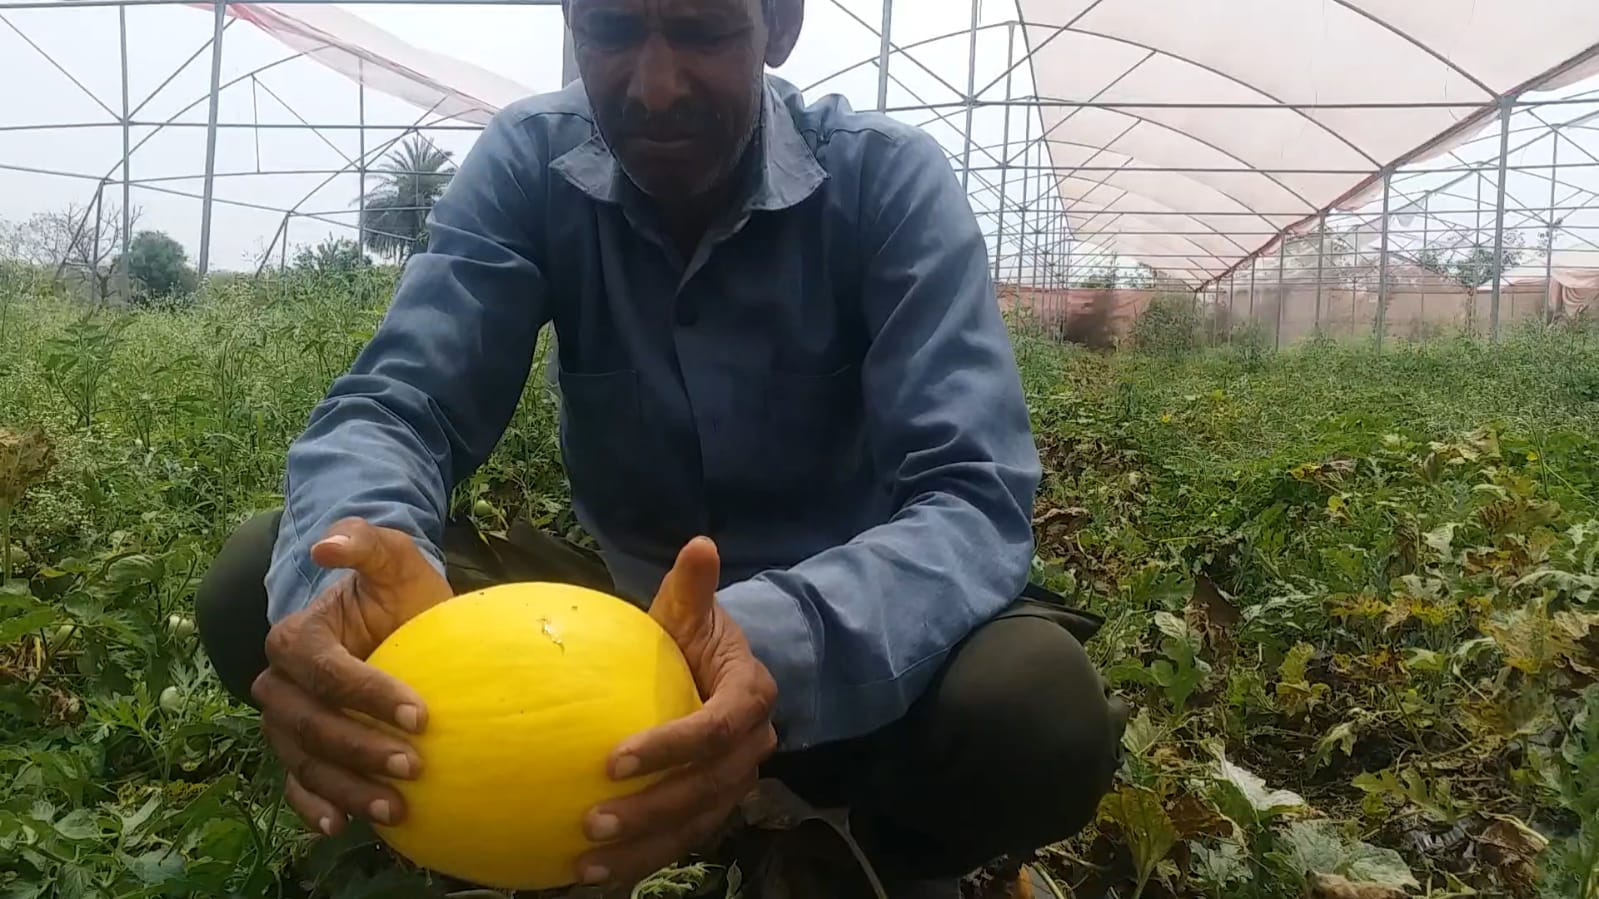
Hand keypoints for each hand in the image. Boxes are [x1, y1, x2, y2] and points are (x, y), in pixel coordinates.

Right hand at [250, 517, 452, 836]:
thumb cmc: (397, 593)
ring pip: (306, 762)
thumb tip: (326, 546)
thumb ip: (365, 542)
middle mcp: (279, 684)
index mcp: (295, 639)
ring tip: (395, 808)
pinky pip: (297, 786)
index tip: (422, 715)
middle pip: (312, 724)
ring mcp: (285, 723)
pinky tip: (341, 826)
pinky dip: (314, 808)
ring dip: (347, 789)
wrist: (396, 625)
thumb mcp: (393, 559)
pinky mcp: (298, 752)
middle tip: (414, 766)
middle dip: (362, 748)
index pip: (328, 673)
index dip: (371, 695)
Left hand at [576, 536, 779, 888]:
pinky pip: (682, 838)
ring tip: (588, 865)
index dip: (671, 747)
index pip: (716, 728)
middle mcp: (752, 747)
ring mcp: (735, 783)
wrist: (722, 671)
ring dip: (644, 848)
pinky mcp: (713, 808)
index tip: (614, 760)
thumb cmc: (699, 637)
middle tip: (593, 821)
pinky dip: (642, 859)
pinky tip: (590, 876)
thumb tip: (699, 543)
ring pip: (695, 824)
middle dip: (653, 810)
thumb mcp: (695, 611)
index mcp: (751, 697)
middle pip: (708, 788)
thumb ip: (694, 587)